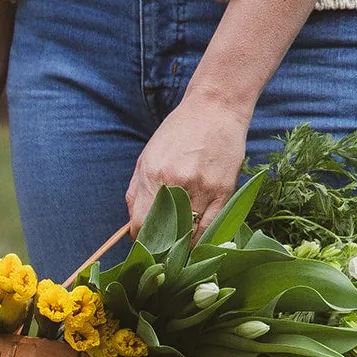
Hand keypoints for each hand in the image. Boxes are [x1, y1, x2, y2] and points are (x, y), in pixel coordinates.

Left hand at [127, 94, 250, 238]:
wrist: (215, 108)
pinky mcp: (224, 190)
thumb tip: (132, 223)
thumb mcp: (147, 156)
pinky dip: (202, 237)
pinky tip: (197, 239)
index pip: (141, 224)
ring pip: (190, 234)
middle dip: (161, 244)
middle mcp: (177, 184)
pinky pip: (211, 226)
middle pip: (166, 233)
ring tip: (178, 246)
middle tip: (161, 248)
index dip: (141, 237)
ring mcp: (203, 188)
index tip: (145, 240)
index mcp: (154, 175)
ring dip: (183, 244)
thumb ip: (136, 191)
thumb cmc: (177, 132)